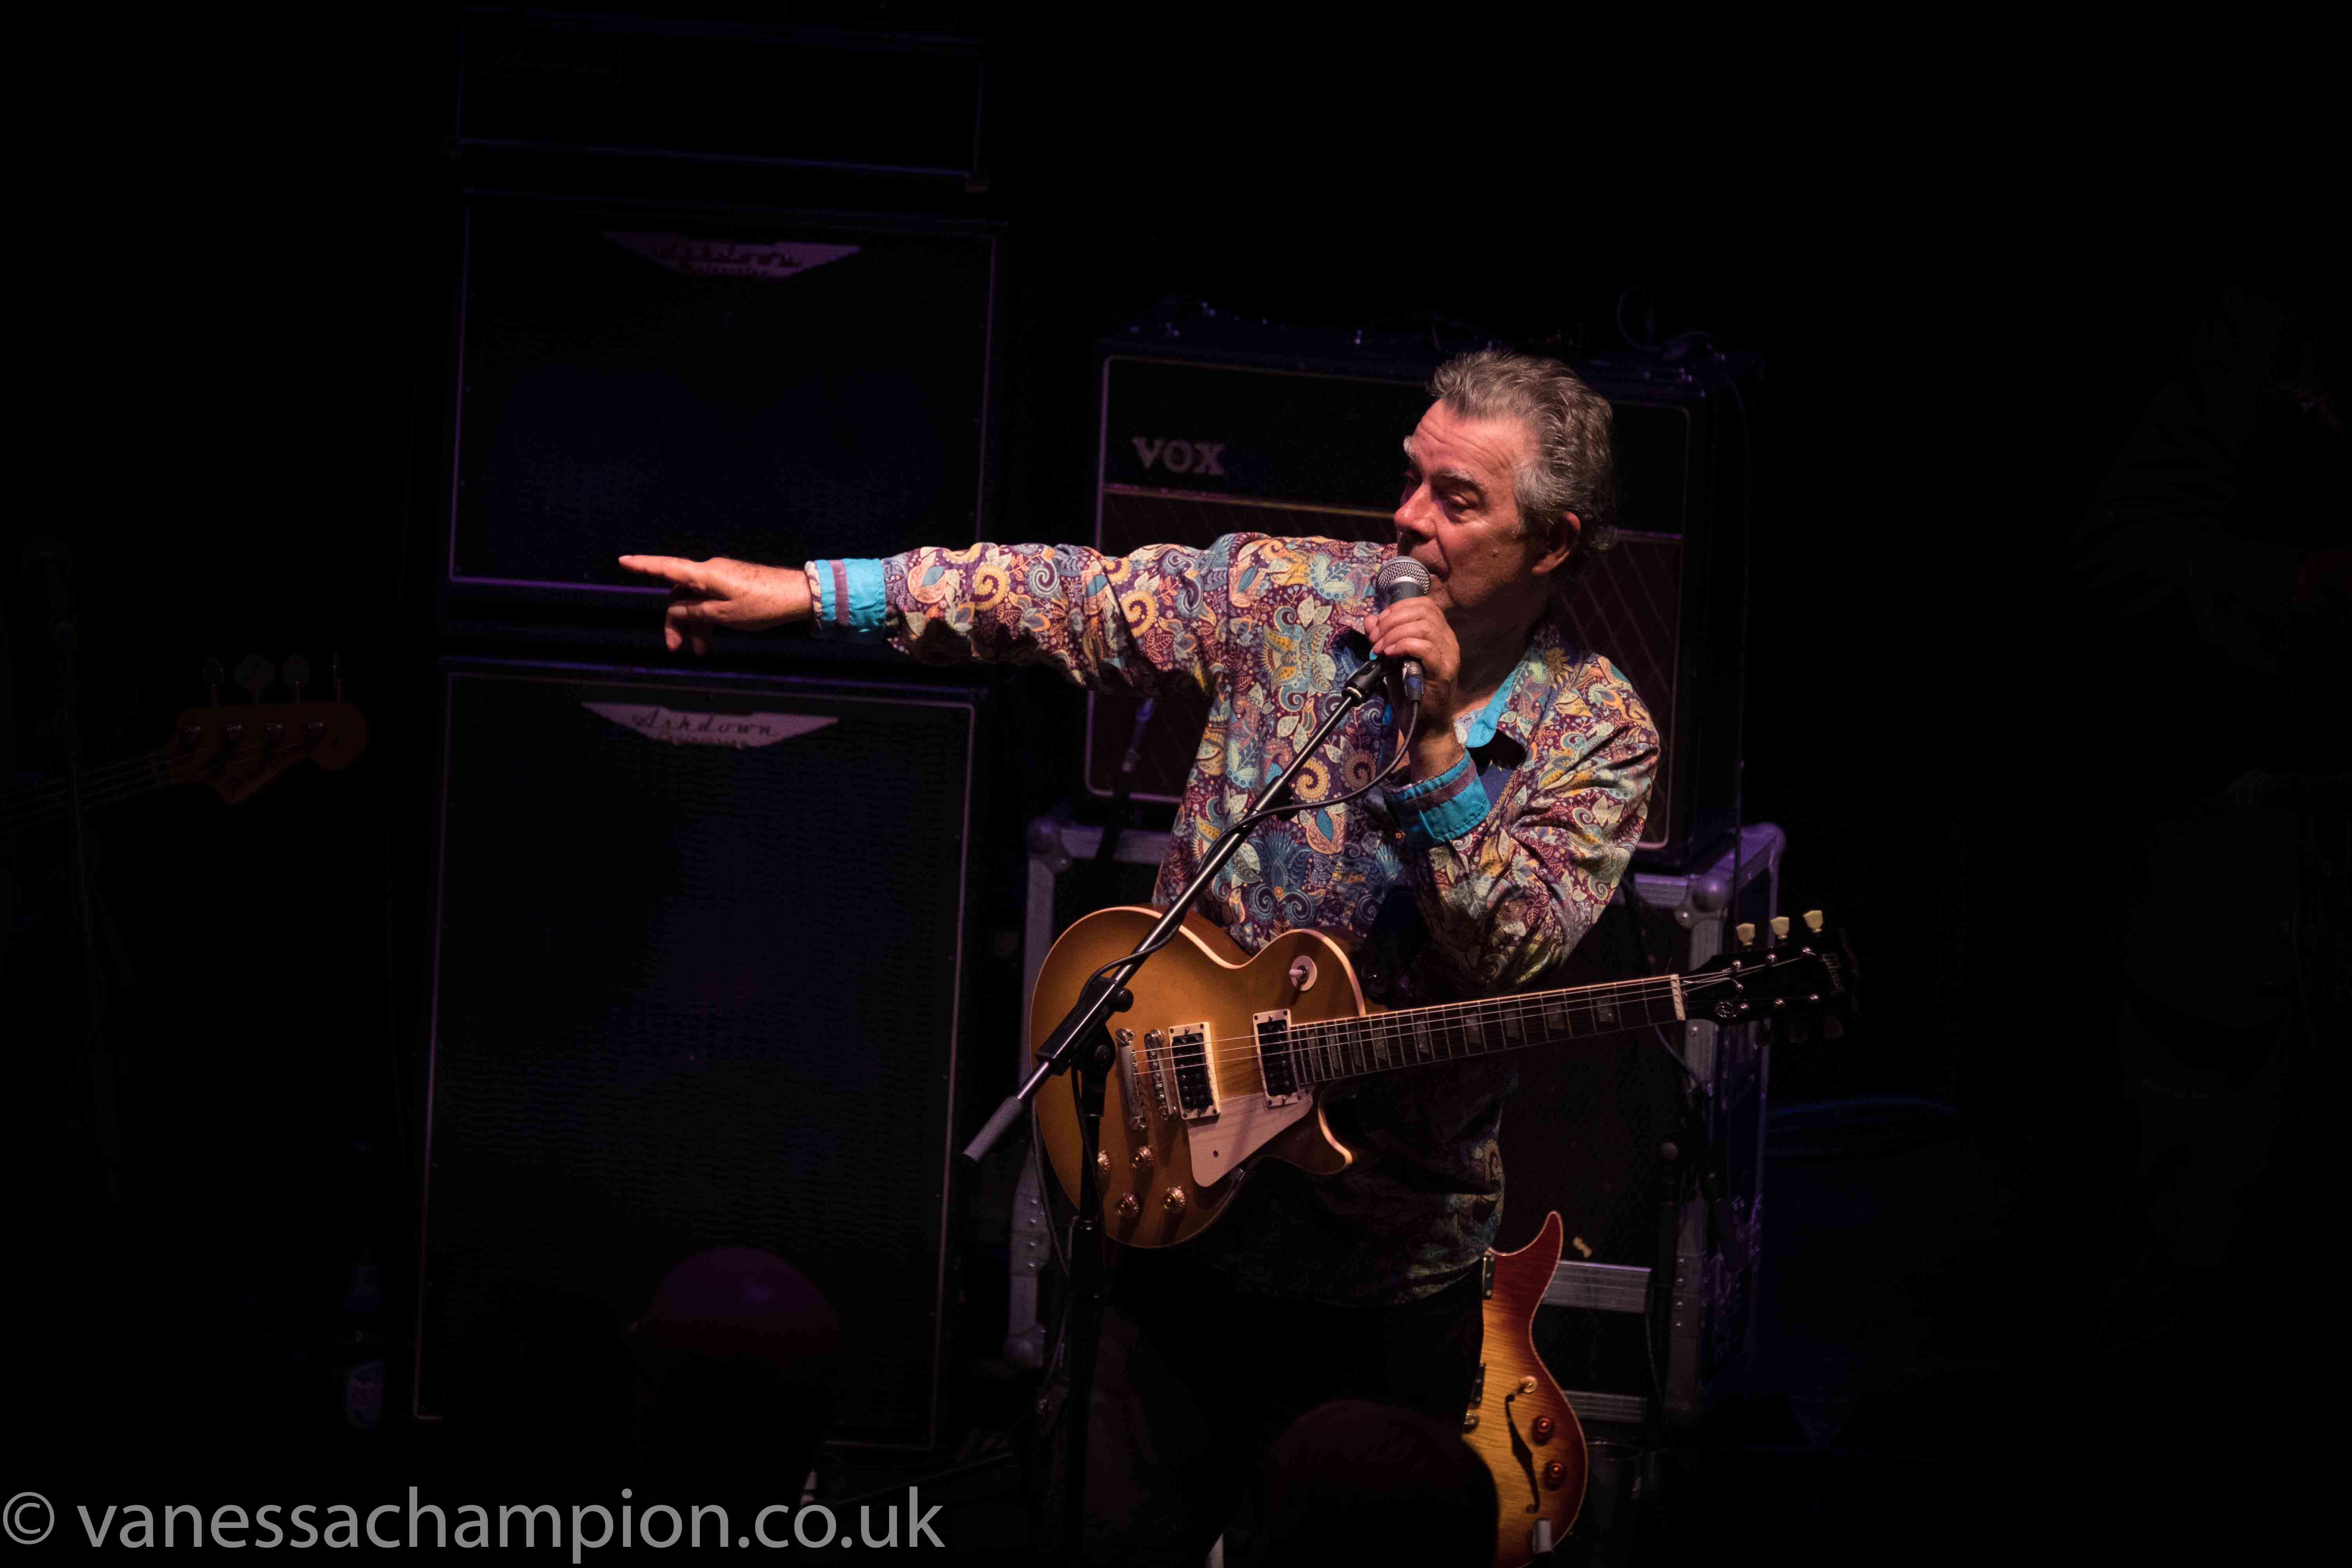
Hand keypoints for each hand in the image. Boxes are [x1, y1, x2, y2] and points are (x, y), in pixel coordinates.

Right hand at [616, 555, 813, 654]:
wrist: (797, 596)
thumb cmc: (762, 604)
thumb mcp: (724, 615)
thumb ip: (695, 612)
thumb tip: (675, 610)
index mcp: (705, 575)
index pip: (667, 568)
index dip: (643, 566)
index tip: (622, 560)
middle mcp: (710, 572)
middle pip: (680, 595)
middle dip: (676, 622)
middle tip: (675, 648)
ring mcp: (722, 579)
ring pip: (696, 602)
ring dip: (694, 626)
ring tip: (698, 652)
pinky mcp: (733, 586)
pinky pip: (711, 602)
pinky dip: (708, 620)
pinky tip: (709, 641)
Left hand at [1367, 598, 1466, 778]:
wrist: (1423, 725)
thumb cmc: (1409, 693)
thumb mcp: (1392, 660)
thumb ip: (1383, 638)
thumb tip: (1370, 619)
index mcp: (1440, 634)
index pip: (1424, 605)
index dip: (1397, 608)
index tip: (1378, 624)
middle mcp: (1449, 641)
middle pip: (1423, 611)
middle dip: (1392, 620)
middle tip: (1375, 637)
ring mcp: (1449, 656)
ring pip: (1424, 626)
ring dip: (1394, 633)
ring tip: (1380, 648)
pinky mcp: (1444, 672)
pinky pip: (1425, 647)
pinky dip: (1403, 645)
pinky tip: (1389, 654)